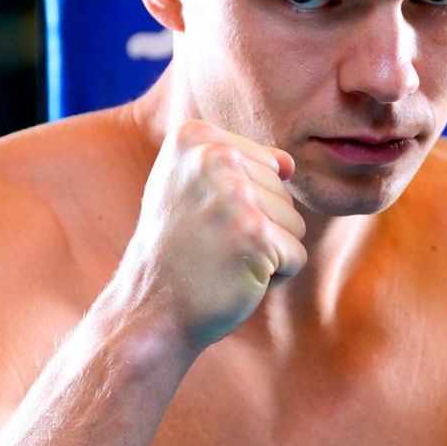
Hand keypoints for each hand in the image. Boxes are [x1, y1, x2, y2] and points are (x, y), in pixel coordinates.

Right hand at [119, 118, 307, 350]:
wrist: (150, 309)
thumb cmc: (176, 251)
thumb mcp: (189, 188)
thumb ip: (234, 165)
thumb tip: (289, 164)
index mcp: (194, 136)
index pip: (267, 164)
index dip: (243, 203)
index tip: (200, 219)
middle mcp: (214, 156)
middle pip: (284, 192)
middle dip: (258, 227)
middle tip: (209, 245)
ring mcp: (235, 193)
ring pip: (294, 223)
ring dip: (266, 251)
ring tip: (221, 259)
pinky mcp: (255, 233)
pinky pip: (296, 255)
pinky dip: (273, 277)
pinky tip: (233, 278)